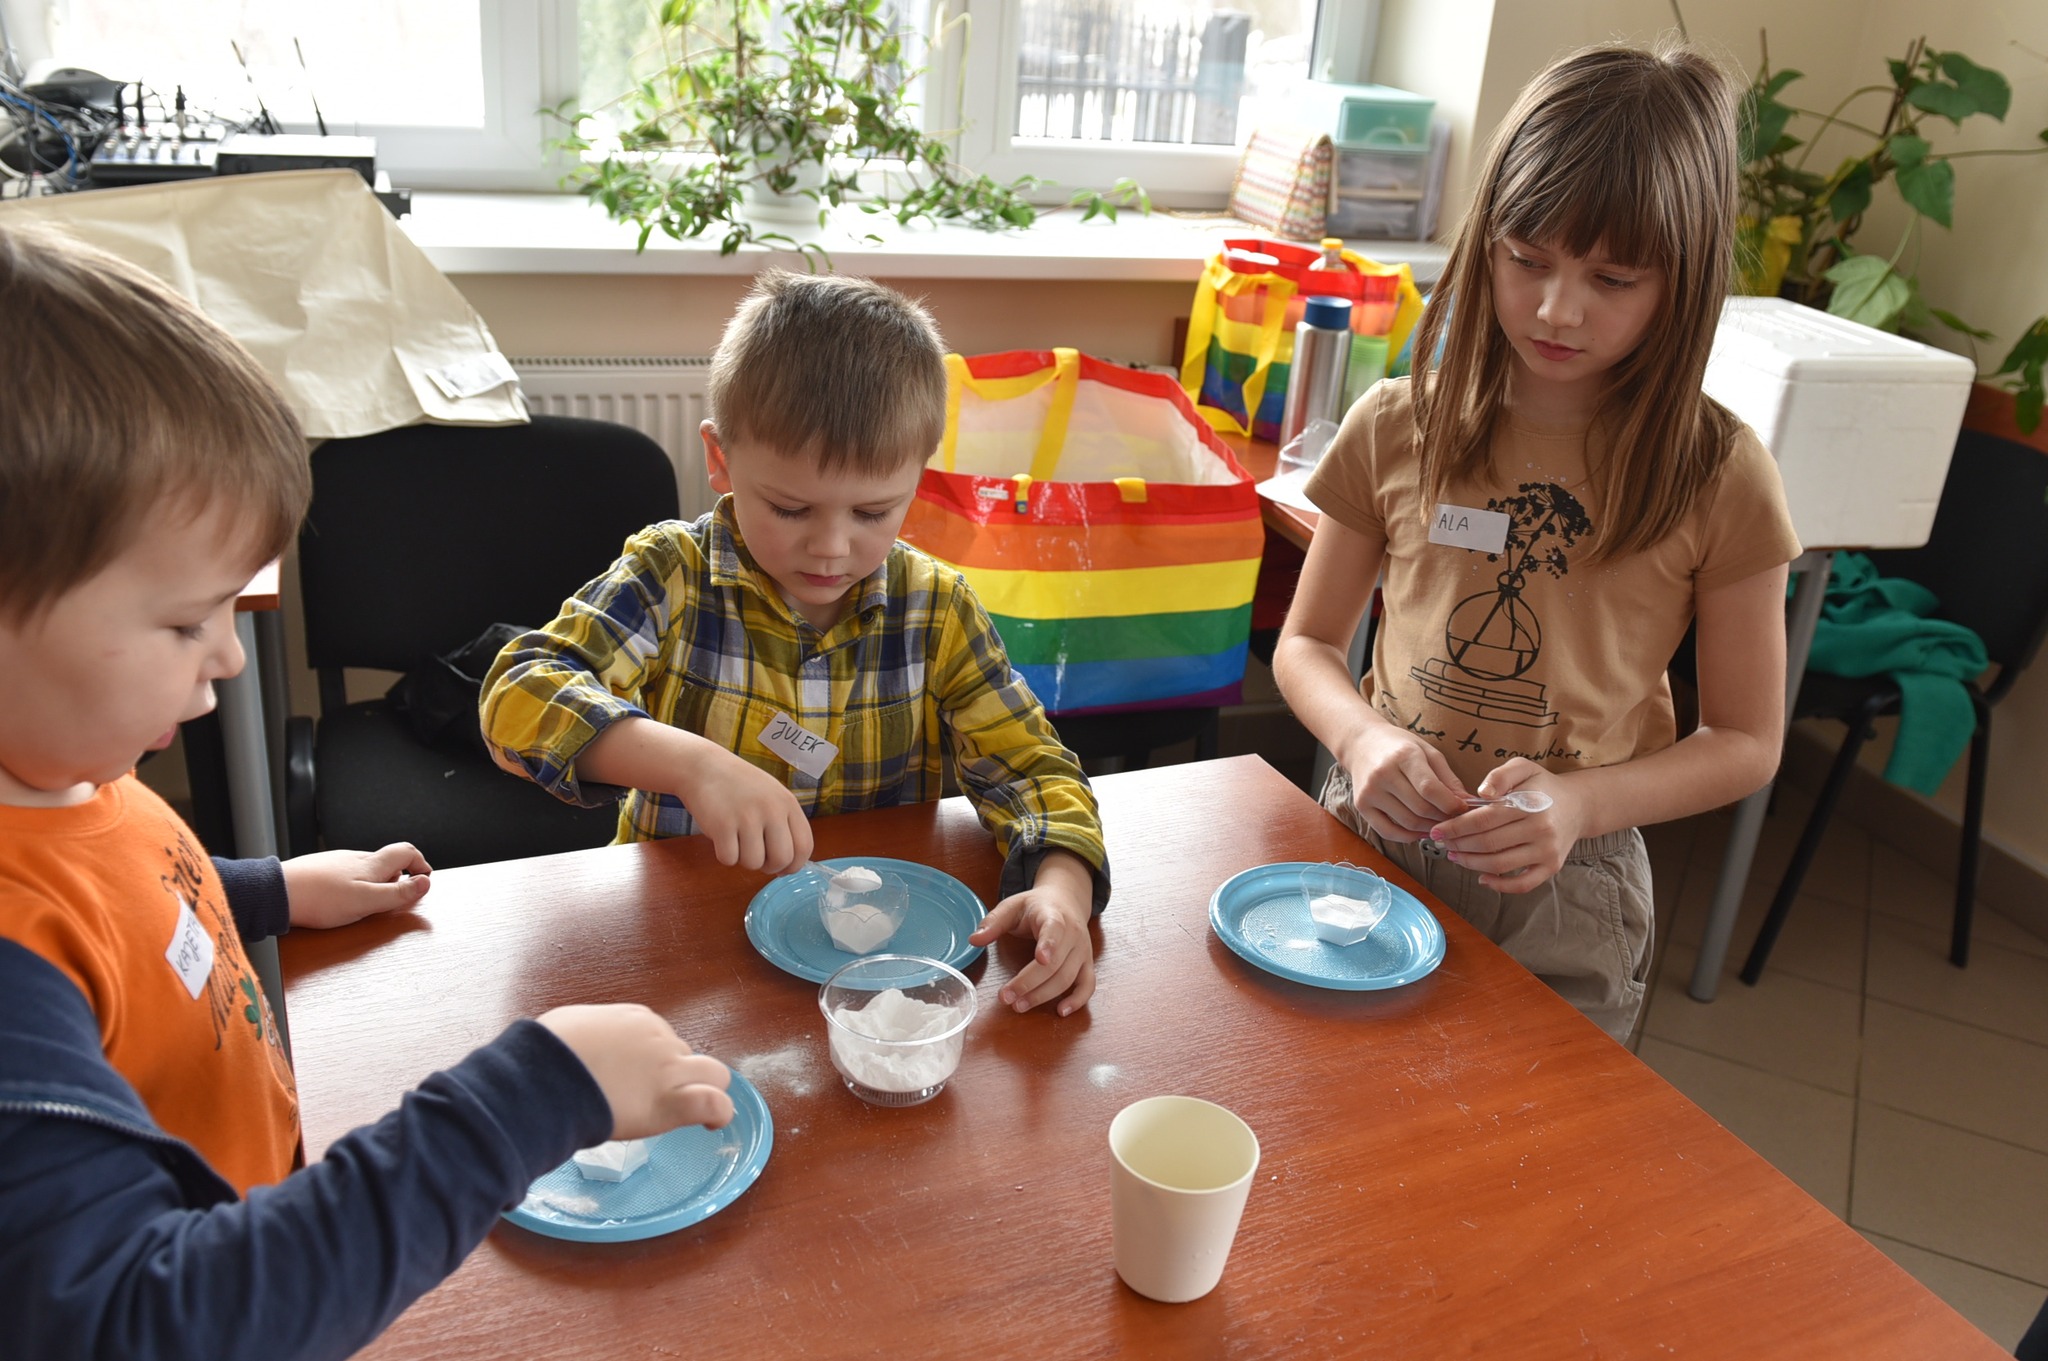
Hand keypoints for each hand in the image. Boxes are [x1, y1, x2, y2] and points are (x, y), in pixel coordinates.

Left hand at [282, 844, 431, 929]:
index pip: (407, 851)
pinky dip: (354, 886)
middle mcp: (356, 858)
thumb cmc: (319, 898)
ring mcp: (337, 862)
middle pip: (387, 861)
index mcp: (372, 864)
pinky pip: (346, 875)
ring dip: (375, 883)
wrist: (276, 892)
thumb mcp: (367, 901)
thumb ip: (398, 893)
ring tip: (366, 905)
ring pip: (365, 869)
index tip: (423, 880)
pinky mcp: (320, 870)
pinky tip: (341, 902)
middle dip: (397, 879)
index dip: (421, 864)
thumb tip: (425, 883)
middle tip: (394, 900)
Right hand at [537, 1003, 733, 1139]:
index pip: (660, 1038)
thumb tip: (577, 1046)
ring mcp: (669, 1068)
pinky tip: (711, 1124)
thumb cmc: (545, 1053)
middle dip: (675, 1074)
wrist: (546, 1076)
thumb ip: (587, 1035)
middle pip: (684, 1055)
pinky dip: (718, 1113)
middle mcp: (659, 1039)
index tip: (638, 1076)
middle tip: (651, 1097)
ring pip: (712, 1073)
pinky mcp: (672, 1100)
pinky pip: (713, 1103)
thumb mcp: (568, 1027)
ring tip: (690, 1109)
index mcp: (636, 1020)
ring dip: (704, 1089)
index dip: (653, 1061)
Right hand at [679, 747, 812, 872]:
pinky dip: (725, 856)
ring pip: (754, 863)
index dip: (795, 865)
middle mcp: (771, 809)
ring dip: (744, 860)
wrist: (704, 767)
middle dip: (770, 867)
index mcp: (788, 803)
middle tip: (758, 858)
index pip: (804, 846)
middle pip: (782, 859)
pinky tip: (722, 838)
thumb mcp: (772, 796)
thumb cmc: (739, 786)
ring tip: (737, 841)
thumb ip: (784, 824)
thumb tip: (788, 865)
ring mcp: (746, 816)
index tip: (783, 869)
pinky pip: (729, 859)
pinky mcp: (722, 825)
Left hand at [968, 850, 1095, 1015]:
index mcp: (1054, 916)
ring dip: (1044, 995)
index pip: (1054, 929)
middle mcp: (1073, 934)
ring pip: (1068, 978)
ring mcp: (1082, 951)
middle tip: (1006, 997)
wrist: (1066, 901)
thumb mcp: (1012, 906)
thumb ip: (993, 922)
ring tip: (1019, 1005)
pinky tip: (1061, 1012)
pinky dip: (1078, 1000)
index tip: (1040, 959)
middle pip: (1056, 964)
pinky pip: (1087, 985)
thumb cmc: (1036, 907)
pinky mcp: (1087, 963)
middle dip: (1030, 983)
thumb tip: (973, 940)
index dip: (1049, 944)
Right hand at [1337, 723, 1469, 841]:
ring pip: (1407, 822)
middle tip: (1453, 818)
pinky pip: (1387, 831)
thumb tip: (1467, 803)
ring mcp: (1370, 791)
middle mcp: (1383, 774)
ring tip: (1439, 823)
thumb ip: (1448, 778)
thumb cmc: (1399, 746)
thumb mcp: (1428, 752)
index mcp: (1404, 756)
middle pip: (1420, 808)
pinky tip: (1419, 831)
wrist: (1362, 743)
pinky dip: (1407, 837)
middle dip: (1442, 818)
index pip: (1430, 789)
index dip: (1451, 804)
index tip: (1463, 808)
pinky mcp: (1361, 805)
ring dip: (1428, 828)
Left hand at [1422, 759, 1579, 892]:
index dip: (1456, 827)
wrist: (1578, 805)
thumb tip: (1481, 793)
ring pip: (1500, 864)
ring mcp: (1547, 851)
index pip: (1484, 819)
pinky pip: (1522, 884)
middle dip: (1459, 845)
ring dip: (1471, 863)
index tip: (1437, 829)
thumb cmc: (1542, 786)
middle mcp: (1541, 830)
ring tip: (1455, 856)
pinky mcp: (1551, 867)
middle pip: (1489, 843)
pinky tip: (1482, 878)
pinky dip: (1500, 885)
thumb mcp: (1523, 768)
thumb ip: (1500, 775)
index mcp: (1531, 804)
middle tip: (1442, 843)